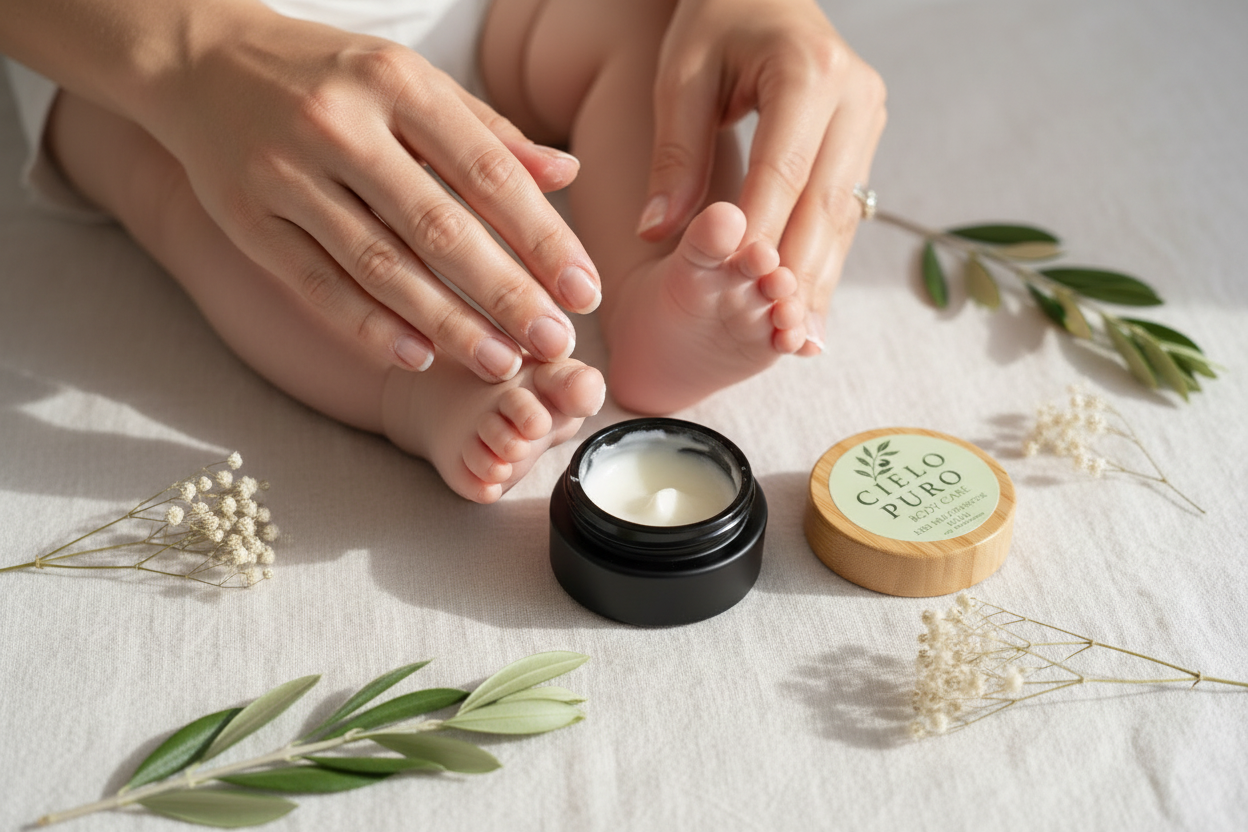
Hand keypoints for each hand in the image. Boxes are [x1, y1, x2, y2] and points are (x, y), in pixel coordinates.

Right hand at [144, 7, 601, 379]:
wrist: (200, 58)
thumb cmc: (329, 74)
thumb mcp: (411, 81)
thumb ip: (488, 132)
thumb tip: (567, 175)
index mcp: (396, 83)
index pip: (488, 172)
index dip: (543, 238)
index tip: (584, 292)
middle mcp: (340, 125)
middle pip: (439, 227)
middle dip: (506, 293)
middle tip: (554, 344)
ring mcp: (286, 173)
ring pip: (380, 266)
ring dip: (448, 323)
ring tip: (502, 363)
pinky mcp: (246, 219)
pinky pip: (317, 285)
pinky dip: (371, 327)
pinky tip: (420, 358)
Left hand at [637, 0, 885, 352]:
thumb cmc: (714, 24)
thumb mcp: (682, 76)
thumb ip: (674, 154)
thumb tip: (656, 230)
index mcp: (808, 71)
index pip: (784, 171)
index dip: (762, 235)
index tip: (738, 291)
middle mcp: (854, 94)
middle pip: (824, 202)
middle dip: (799, 274)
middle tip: (777, 336)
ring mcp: (868, 118)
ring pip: (842, 214)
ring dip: (819, 279)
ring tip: (797, 340)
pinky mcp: (866, 138)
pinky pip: (845, 210)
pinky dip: (825, 260)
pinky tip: (810, 307)